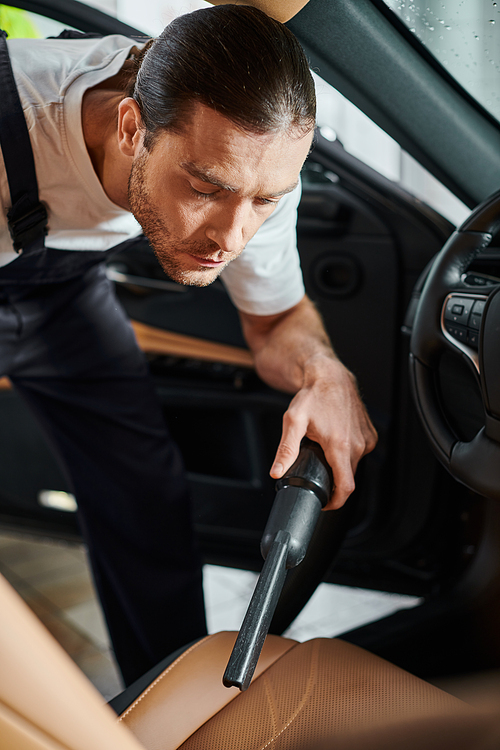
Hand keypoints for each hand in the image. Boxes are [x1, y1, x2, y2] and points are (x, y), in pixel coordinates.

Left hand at [270, 355, 376, 509]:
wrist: (330, 376)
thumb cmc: (313, 396)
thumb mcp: (293, 422)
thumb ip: (286, 450)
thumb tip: (277, 471)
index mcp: (340, 446)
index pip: (346, 488)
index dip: (336, 501)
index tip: (325, 503)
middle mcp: (357, 444)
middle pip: (348, 477)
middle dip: (332, 479)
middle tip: (316, 468)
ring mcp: (366, 439)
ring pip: (354, 465)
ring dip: (340, 464)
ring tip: (324, 450)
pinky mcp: (370, 434)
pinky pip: (360, 453)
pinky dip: (348, 453)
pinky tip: (336, 440)